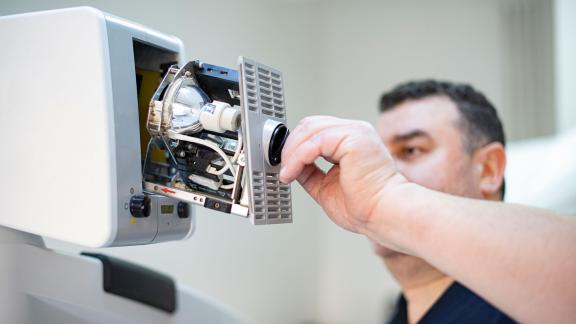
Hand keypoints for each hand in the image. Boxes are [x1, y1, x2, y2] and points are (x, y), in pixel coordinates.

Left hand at [279, 116, 406, 232]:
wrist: (384, 214)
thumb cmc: (365, 206)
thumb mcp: (325, 186)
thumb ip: (309, 172)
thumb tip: (290, 166)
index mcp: (351, 141)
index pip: (315, 130)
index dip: (294, 144)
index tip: (283, 163)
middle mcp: (354, 132)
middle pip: (310, 125)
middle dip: (289, 146)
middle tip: (281, 167)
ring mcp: (355, 132)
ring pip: (310, 129)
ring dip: (291, 152)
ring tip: (285, 172)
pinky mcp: (353, 138)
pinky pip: (315, 141)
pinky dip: (298, 157)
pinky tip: (291, 172)